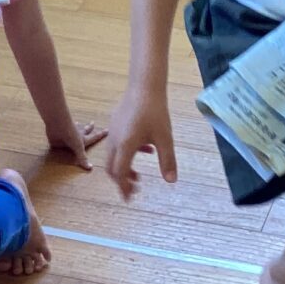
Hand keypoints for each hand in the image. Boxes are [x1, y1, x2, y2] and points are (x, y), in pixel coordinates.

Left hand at [48, 120, 107, 169]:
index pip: (94, 137)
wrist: (58, 125)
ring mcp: (69, 132)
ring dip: (77, 126)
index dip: (101, 135)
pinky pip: (62, 132)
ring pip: (75, 128)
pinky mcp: (60, 134)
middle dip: (90, 128)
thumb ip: (82, 158)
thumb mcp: (78, 148)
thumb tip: (90, 168)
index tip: (107, 130)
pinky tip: (58, 129)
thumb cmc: (70, 135)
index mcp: (83, 139)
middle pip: (85, 130)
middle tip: (92, 123)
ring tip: (78, 123)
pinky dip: (62, 130)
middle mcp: (77, 134)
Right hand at [105, 86, 175, 200]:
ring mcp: (113, 131)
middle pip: (112, 168)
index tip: (130, 198)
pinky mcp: (115, 124)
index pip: (120, 174)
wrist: (145, 85)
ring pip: (113, 157)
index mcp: (125, 146)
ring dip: (124, 167)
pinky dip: (126, 154)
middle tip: (135, 188)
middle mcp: (114, 141)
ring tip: (139, 174)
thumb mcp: (165, 138)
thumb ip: (168, 161)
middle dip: (122, 181)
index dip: (124, 188)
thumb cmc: (156, 111)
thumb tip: (171, 181)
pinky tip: (145, 149)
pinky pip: (117, 145)